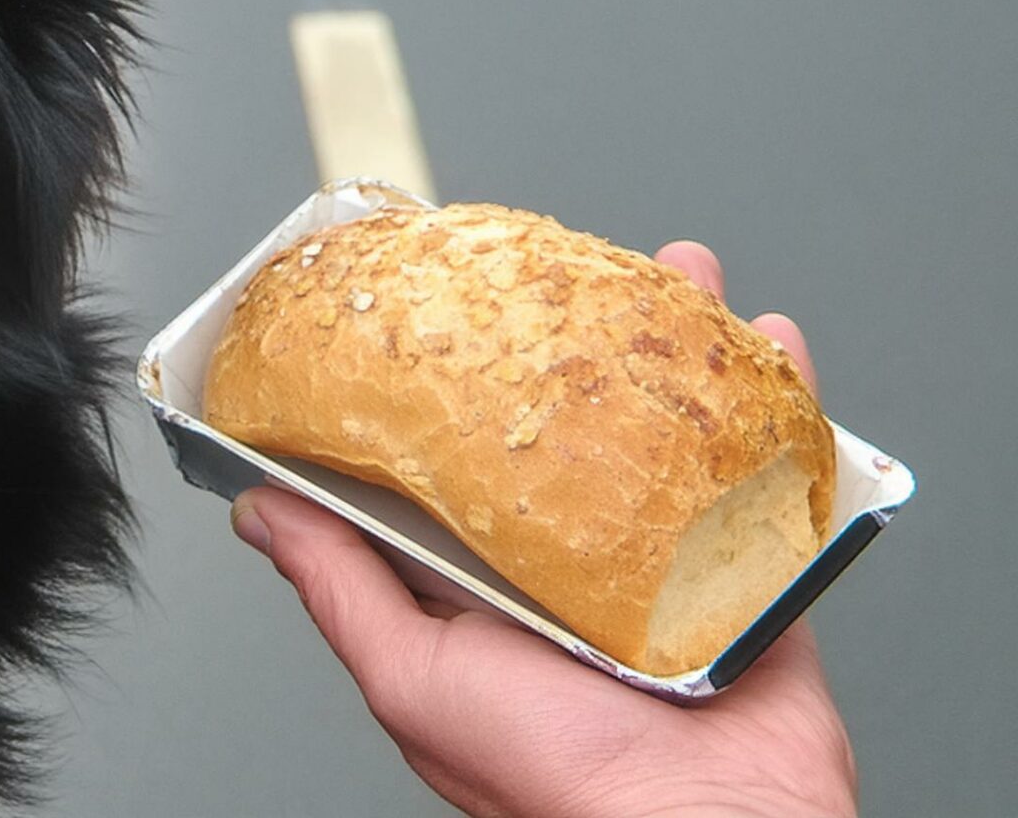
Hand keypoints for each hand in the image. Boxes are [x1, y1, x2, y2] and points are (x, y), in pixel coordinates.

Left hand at [229, 241, 856, 817]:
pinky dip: (779, 406)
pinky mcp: (753, 576)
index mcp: (486, 590)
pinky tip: (766, 345)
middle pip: (573, 431)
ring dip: (681, 348)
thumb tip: (259, 513)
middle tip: (568, 272)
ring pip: (671, 433)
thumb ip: (341, 587)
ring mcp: (668, 567)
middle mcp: (575, 570)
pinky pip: (770, 475)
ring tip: (672, 274)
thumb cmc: (554, 787)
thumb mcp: (411, 678)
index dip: (448, 388)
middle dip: (577, 347)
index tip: (443, 310)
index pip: (454, 468)